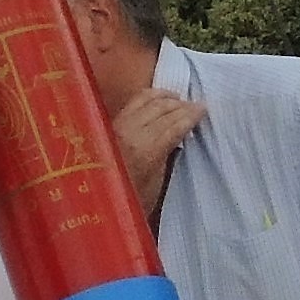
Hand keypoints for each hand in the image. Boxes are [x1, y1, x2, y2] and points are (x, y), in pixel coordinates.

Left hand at [108, 88, 205, 225]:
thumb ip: (167, 156)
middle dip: (182, 105)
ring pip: (148, 101)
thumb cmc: (130, 200)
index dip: (192, 115)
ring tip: (180, 100)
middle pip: (163, 109)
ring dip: (167, 98)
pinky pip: (133, 101)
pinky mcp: (110, 122)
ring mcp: (119, 124)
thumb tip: (179, 136)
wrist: (95, 203)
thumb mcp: (155, 184)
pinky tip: (158, 97)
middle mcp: (132, 132)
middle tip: (196, 105)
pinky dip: (149, 95)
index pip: (175, 125)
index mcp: (147, 150)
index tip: (204, 109)